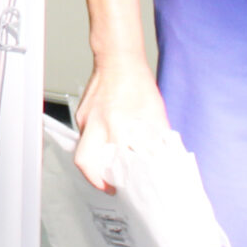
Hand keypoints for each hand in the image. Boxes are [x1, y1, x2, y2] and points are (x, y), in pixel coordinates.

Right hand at [72, 58, 167, 193]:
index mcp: (117, 124)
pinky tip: (108, 140)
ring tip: (111, 164)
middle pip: (85, 161)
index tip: (124, 187)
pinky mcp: (81, 115)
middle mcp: (97, 124)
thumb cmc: (136, 82)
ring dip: (96, 160)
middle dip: (95, 179)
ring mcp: (86, 119)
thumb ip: (158, 137)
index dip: (119, 178)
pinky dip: (96, 143)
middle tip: (108, 185)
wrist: (117, 60)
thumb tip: (164, 157)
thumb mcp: (155, 112)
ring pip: (84, 149)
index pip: (115, 161)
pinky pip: (85, 136)